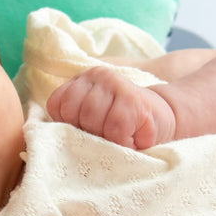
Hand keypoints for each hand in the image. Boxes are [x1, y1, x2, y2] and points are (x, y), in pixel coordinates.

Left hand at [46, 66, 176, 148]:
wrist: (164, 119)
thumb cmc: (124, 126)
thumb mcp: (93, 118)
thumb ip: (72, 119)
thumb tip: (51, 135)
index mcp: (82, 79)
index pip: (57, 104)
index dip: (68, 125)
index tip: (87, 129)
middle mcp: (97, 74)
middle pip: (73, 114)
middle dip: (88, 133)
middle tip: (108, 135)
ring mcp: (116, 84)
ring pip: (91, 121)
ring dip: (106, 139)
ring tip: (120, 136)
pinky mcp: (134, 100)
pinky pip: (114, 129)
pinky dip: (121, 141)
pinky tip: (131, 137)